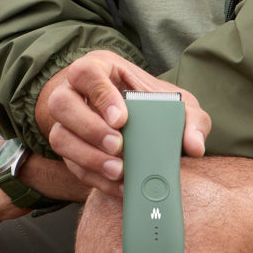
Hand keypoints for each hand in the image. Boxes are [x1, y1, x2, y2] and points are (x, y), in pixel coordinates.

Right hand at [35, 50, 210, 197]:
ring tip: (119, 170)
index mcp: (99, 68)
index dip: (99, 95)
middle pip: (60, 103)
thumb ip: (191, 120)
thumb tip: (194, 146)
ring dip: (88, 157)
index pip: (85, 72)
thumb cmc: (156, 105)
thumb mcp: (178, 104)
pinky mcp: (69, 149)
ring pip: (58, 136)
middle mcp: (74, 91)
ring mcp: (67, 122)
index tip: (121, 119)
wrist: (144, 126)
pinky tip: (118, 184)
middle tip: (118, 146)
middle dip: (89, 128)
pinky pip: (70, 165)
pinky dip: (94, 177)